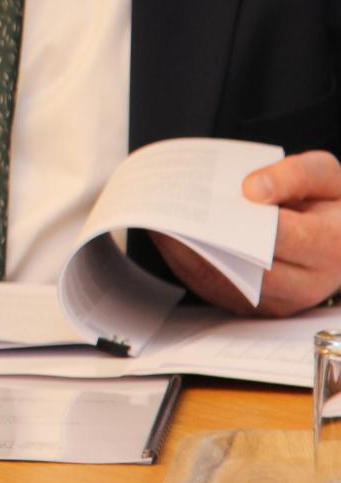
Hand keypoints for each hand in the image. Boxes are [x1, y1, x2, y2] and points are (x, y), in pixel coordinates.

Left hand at [154, 150, 340, 315]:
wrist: (338, 236)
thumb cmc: (330, 204)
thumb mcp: (326, 175)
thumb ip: (295, 175)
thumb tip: (253, 189)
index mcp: (331, 246)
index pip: (280, 237)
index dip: (241, 220)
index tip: (206, 202)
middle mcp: (310, 283)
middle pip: (244, 267)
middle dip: (202, 239)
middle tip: (167, 211)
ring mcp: (282, 302)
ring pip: (223, 283)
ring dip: (186, 253)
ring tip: (159, 220)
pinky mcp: (258, 307)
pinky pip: (214, 290)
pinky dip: (187, 264)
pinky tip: (168, 237)